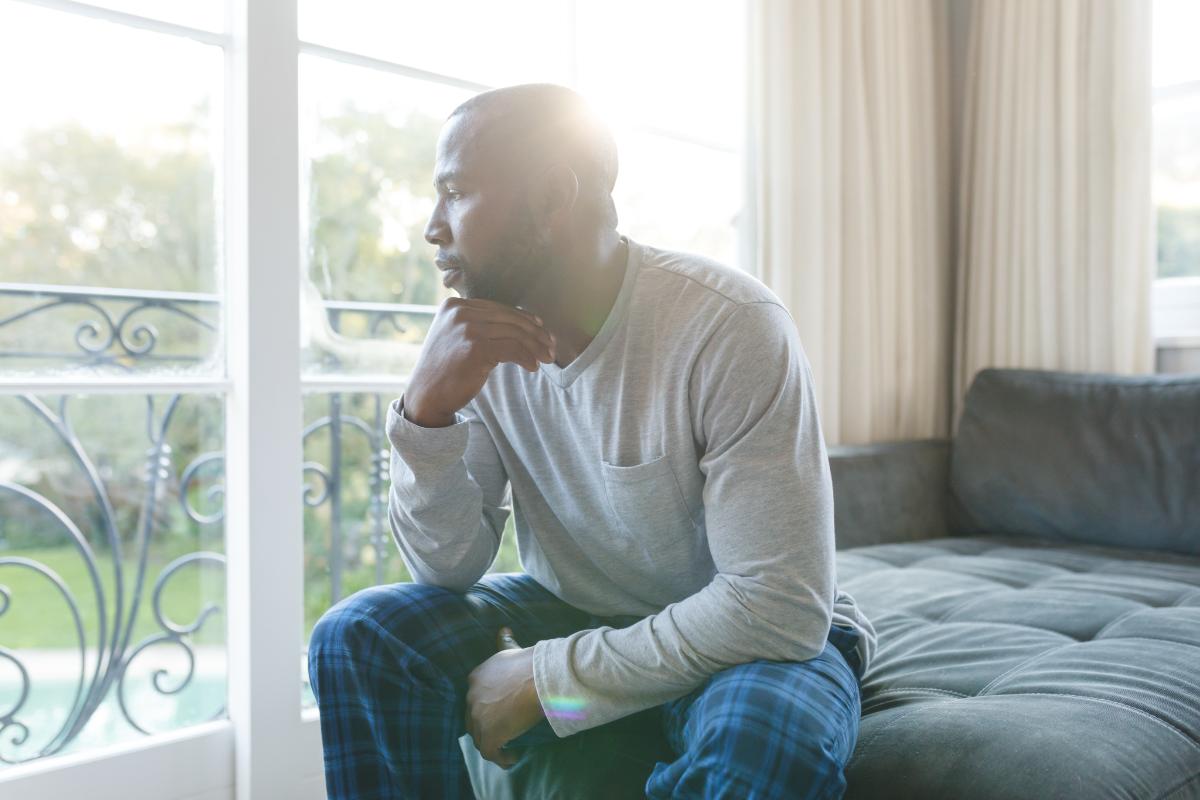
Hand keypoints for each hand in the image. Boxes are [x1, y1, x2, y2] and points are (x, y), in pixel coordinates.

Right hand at [404, 298, 556, 426]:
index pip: (498, 308)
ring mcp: (466, 329)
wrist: (425, 396)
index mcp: (454, 306)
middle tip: (550, 346)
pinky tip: (533, 367)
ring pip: (514, 334)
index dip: (524, 318)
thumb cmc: (445, 370)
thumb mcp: (455, 337)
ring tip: (547, 358)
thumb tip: (524, 323)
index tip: (541, 329)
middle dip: (535, 333)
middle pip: (509, 319)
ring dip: (535, 347)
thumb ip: (479, 325)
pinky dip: (527, 358)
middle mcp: (459, 313)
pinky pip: (512, 349)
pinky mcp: (476, 348)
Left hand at [465, 627, 544, 768]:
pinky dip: (501, 758)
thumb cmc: (529, 663)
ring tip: (508, 747)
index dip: (486, 708)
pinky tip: (512, 758)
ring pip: (480, 738)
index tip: (499, 713)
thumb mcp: (510, 649)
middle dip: (486, 727)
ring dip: (493, 744)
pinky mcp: (489, 736)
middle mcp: (471, 698)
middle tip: (505, 730)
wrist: (537, 678)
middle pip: (473, 719)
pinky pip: (490, 753)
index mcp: (475, 678)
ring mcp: (478, 719)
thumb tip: (503, 629)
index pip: (475, 698)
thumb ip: (504, 642)